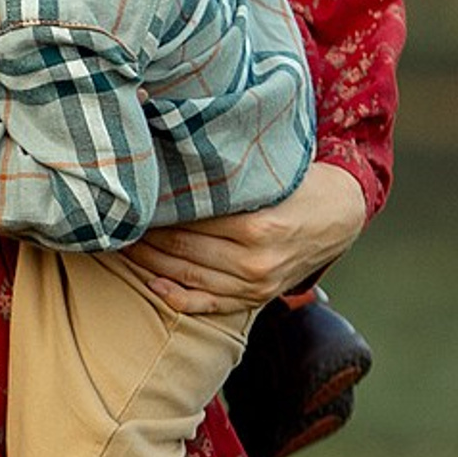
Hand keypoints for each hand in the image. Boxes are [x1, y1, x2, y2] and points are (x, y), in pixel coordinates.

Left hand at [124, 161, 368, 310]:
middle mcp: (255, 261)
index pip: (188, 220)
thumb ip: (225, 174)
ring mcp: (257, 284)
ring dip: (151, 263)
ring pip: (189, 276)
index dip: (154, 210)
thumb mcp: (267, 174)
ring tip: (123, 245)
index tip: (129, 198)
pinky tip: (152, 284)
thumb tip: (173, 151)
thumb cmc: (299, 185)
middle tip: (116, 220)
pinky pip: (210, 304)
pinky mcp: (257, 297)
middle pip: (182, 249)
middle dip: (144, 236)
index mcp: (257, 226)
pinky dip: (178, 297)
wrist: (341, 215)